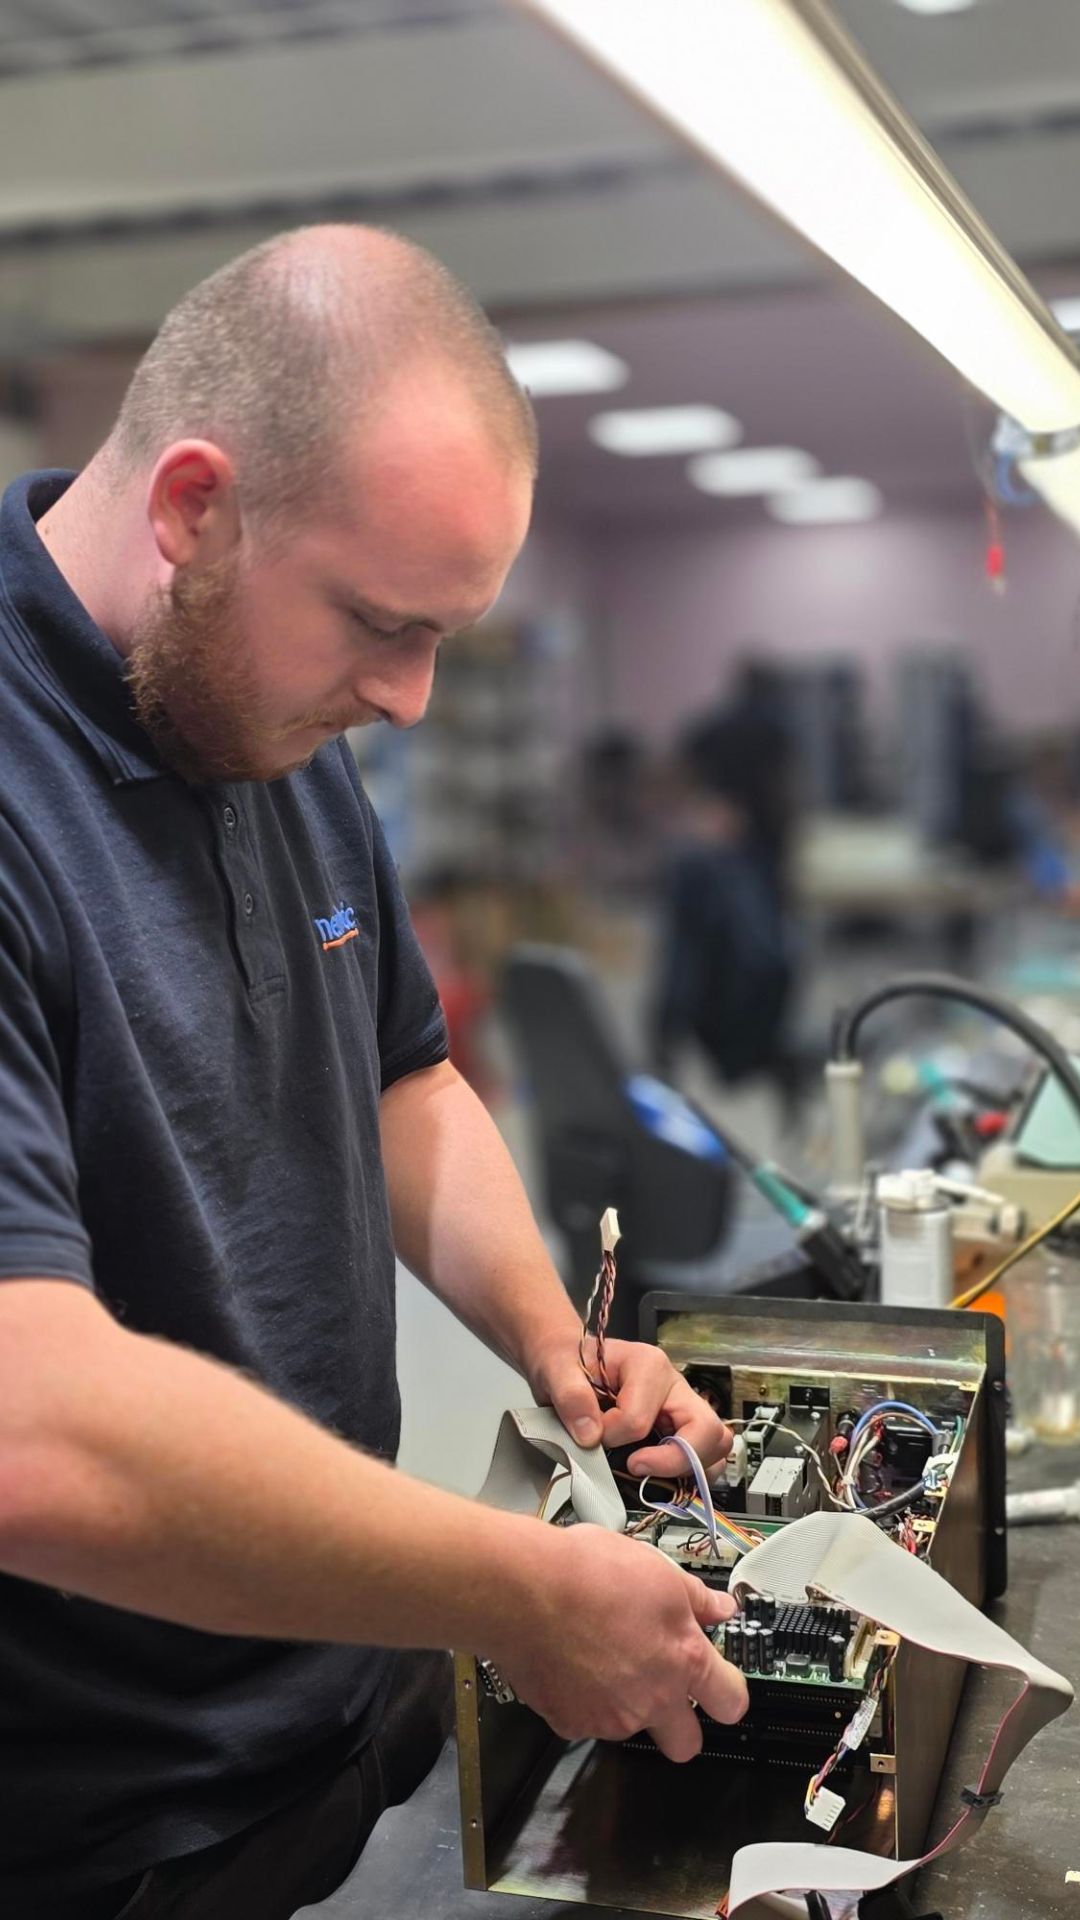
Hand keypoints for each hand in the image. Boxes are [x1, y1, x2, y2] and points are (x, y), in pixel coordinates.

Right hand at [492, 1522, 747, 1759]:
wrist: (524, 1589)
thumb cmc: (589, 1572)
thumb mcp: (657, 1570)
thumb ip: (696, 1599)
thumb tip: (720, 1608)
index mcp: (684, 1660)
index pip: (731, 1702)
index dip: (728, 1692)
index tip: (718, 1682)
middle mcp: (653, 1699)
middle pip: (687, 1744)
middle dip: (681, 1725)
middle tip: (662, 1687)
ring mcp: (610, 1718)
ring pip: (630, 1727)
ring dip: (624, 1702)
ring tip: (599, 1653)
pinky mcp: (570, 1724)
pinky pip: (585, 1721)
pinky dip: (582, 1699)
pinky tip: (570, 1661)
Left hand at [528, 1333, 731, 1479]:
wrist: (566, 1361)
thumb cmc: (567, 1361)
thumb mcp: (556, 1368)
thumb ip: (571, 1397)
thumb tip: (591, 1435)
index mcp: (648, 1366)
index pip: (640, 1419)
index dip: (611, 1436)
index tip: (589, 1435)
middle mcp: (674, 1387)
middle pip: (706, 1430)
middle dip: (674, 1460)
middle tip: (635, 1468)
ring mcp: (681, 1409)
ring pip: (715, 1445)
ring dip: (689, 1470)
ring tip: (650, 1476)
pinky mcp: (679, 1429)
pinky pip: (704, 1458)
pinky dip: (689, 1476)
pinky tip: (658, 1479)